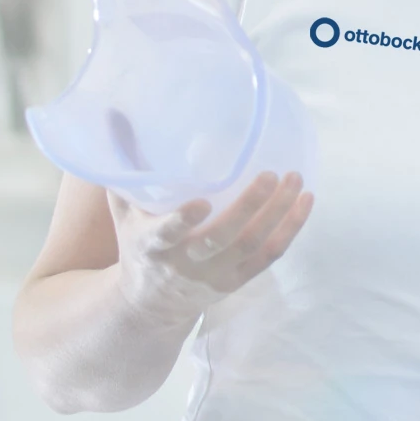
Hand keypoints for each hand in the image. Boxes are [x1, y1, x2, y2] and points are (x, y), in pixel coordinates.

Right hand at [109, 172, 311, 319]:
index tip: (202, 202)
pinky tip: (305, 202)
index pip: (167, 235)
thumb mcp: (123, 210)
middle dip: (248, 208)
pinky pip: (270, 257)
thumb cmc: (137, 244)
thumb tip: (114, 114)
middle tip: (271, 175)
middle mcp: (185, 264)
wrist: (151, 306)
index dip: (183, 221)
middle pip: (221, 240)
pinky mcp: (237, 281)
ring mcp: (215, 276)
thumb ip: (121, 166)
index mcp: (151, 247)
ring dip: (278, 214)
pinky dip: (290, 230)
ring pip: (252, 247)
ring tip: (295, 180)